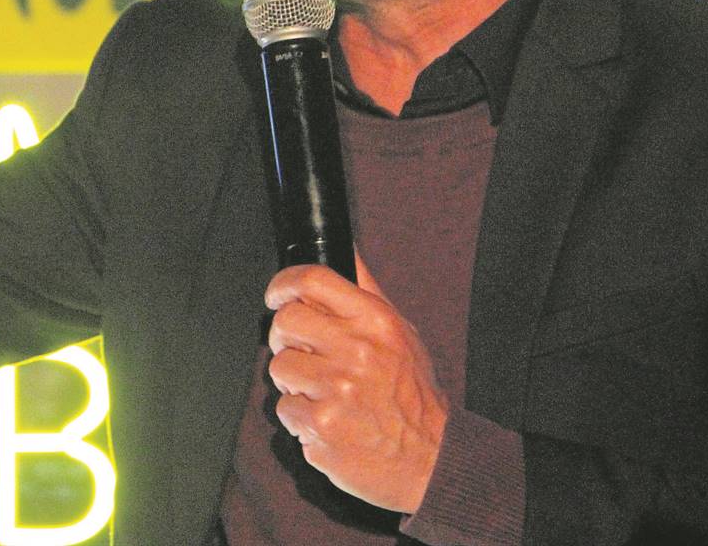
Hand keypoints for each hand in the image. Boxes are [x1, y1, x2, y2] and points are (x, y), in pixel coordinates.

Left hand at [264, 257, 448, 511]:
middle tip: (302, 351)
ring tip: (323, 392)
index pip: (312, 280)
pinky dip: (299, 417)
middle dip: (285, 336)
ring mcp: (336, 390)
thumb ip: (366, 292)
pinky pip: (284, 409)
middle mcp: (356, 352)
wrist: (431, 459)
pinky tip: (327, 419)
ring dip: (293, 381)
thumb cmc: (413, 396)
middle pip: (285, 321)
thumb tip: (345, 250)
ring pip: (279, 367)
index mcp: (375, 322)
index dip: (283, 283)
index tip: (277, 294)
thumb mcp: (401, 333)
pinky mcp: (321, 426)